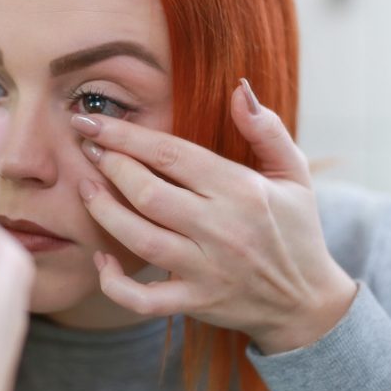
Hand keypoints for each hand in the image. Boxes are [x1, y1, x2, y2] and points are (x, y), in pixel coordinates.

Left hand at [73, 81, 355, 354]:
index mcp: (241, 190)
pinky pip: (145, 299)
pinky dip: (115, 284)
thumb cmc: (296, 229)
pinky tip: (100, 260)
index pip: (172, 155)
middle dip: (110, 166)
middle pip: (149, 193)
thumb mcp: (294, 173)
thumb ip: (266, 129)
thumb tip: (240, 88)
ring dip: (103, 212)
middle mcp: (221, 229)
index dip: (126, 136)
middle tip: (86, 147)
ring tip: (83, 188)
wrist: (307, 302)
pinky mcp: (195, 302)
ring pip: (140, 240)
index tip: (93, 121)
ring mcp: (207, 270)